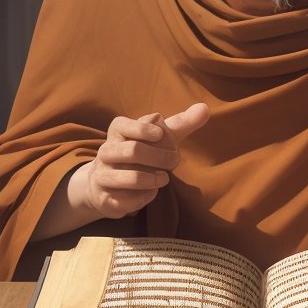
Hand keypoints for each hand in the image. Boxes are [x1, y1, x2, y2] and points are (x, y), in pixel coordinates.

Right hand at [80, 102, 210, 218]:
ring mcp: (103, 175)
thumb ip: (181, 123)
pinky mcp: (105, 198)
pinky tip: (150, 194)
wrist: (105, 183)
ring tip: (164, 179)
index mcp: (118, 131)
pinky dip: (142, 198)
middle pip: (132, 151)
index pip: (125, 125)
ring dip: (152, 179)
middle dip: (159, 157)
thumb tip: (204, 108)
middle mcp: (106, 151)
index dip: (144, 130)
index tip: (161, 135)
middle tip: (174, 161)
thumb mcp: (159, 137)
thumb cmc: (139, 153)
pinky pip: (124, 200)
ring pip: (128, 177)